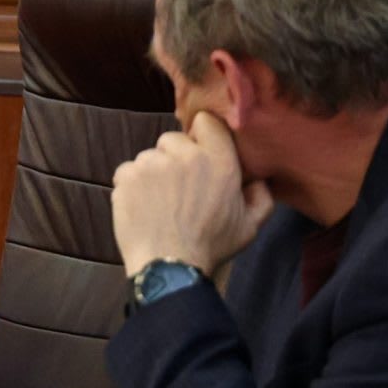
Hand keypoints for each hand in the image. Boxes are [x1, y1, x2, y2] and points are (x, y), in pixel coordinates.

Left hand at [112, 112, 274, 278]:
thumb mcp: (250, 225)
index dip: (201, 134)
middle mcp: (186, 156)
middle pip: (173, 139)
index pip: (206, 122)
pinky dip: (130, 185)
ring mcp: (152, 164)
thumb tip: (257, 179)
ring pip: (149, 156)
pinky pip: (126, 171)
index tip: (199, 151)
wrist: (170, 265)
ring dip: (152, 172)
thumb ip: (260, 196)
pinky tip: (141, 206)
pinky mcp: (127, 176)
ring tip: (159, 202)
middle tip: (178, 186)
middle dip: (174, 157)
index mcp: (220, 161)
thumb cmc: (211, 247)